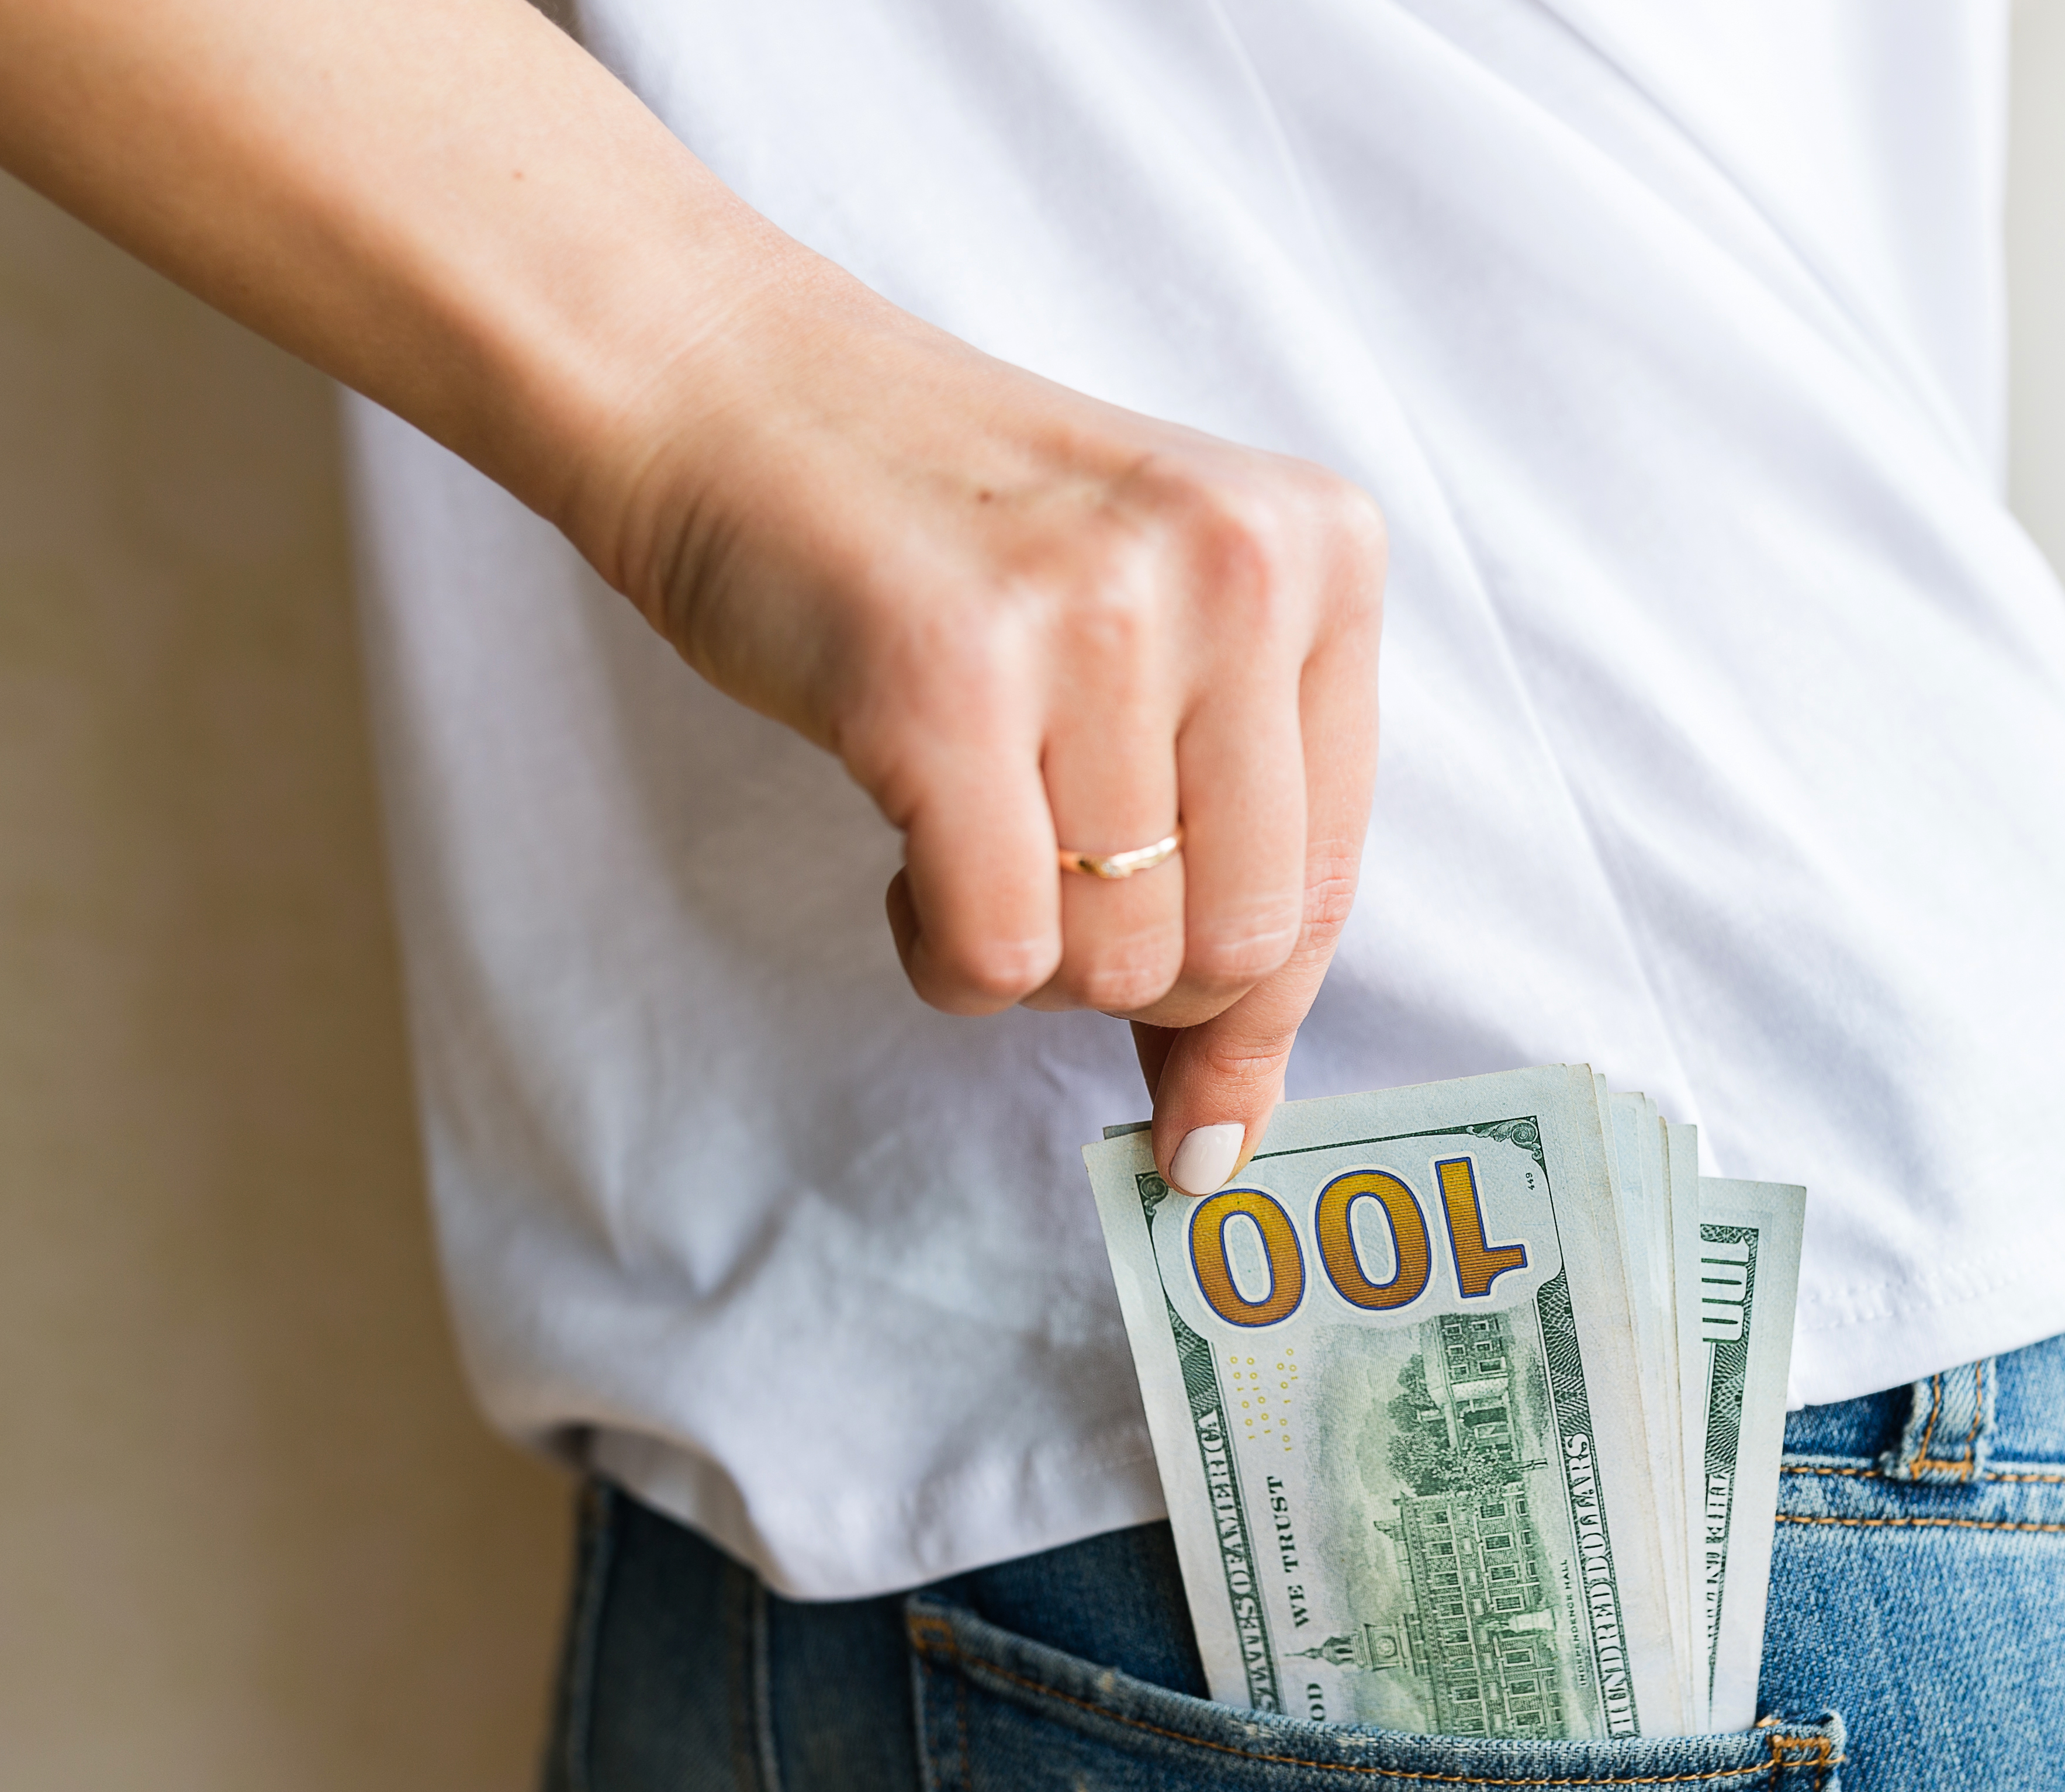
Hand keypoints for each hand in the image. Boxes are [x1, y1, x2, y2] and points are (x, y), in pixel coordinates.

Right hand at [583, 279, 1382, 1191]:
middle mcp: (1238, 569)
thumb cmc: (950, 549)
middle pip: (1242, 939)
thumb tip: (1227, 1132)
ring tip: (963, 840)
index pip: (1330, 877)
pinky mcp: (950, 678)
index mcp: (1320, 554)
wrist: (734, 387)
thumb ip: (1225, 860)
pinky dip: (944, 952)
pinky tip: (905, 860)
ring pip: (1120, 959)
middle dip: (1130, 980)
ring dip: (1023, 958)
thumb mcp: (1149, 650)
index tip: (1206, 1114)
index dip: (1259, 1018)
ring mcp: (1098, 615)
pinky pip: (999, 949)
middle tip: (1036, 898)